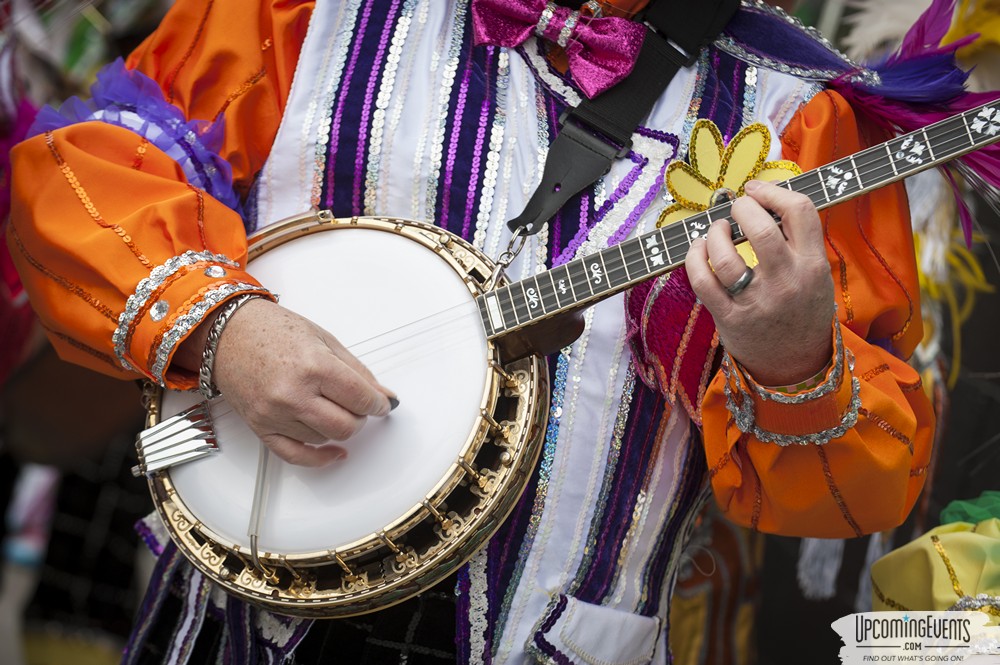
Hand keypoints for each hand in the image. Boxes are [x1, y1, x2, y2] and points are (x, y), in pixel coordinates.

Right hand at [185, 299, 395, 465]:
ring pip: (325, 438)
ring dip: (338, 428)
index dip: (378, 403)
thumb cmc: (272, 330)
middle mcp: (292, 394)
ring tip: (333, 407)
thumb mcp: (324, 339)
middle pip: (346, 426)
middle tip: (359, 406)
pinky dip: (320, 458)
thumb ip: (357, 371)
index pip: (361, 398)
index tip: (382, 403)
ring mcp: (275, 414)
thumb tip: (384, 395)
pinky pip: (296, 456)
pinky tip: (334, 451)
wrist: (228, 333)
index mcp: (313, 366)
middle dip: (361, 418)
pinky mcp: (261, 427)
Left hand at [685, 180, 835, 385]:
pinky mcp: (729, 318)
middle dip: (742, 207)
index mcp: (813, 265)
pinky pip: (702, 281)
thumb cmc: (801, 311)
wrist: (795, 365)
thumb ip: (799, 242)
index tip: (756, 189)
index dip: (774, 191)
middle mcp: (786, 282)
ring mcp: (756, 302)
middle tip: (737, 208)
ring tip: (717, 230)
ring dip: (715, 233)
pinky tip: (697, 249)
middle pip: (760, 228)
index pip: (800, 211)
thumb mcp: (816, 276)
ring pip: (725, 255)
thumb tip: (767, 198)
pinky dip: (694, 258)